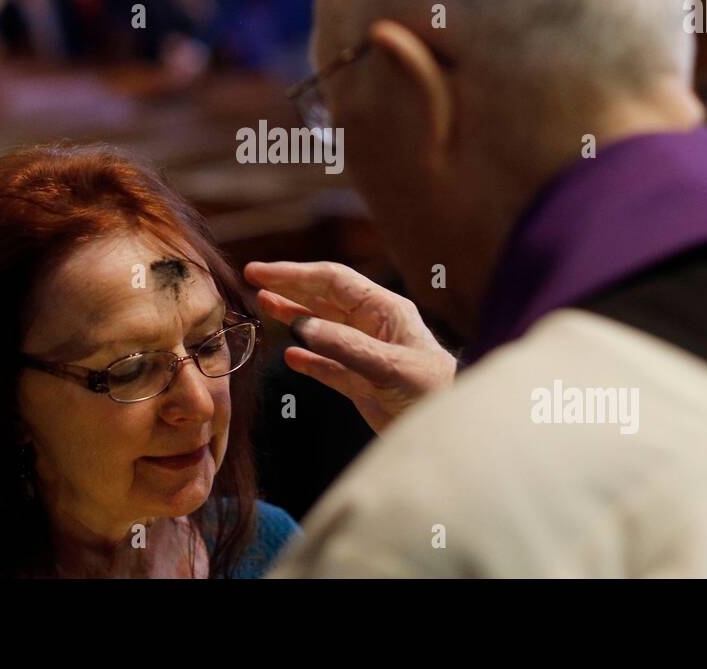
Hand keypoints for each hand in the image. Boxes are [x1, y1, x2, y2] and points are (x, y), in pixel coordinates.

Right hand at [243, 260, 457, 433]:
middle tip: (252, 280)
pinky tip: (289, 356)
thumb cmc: (434, 393)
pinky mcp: (362, 383)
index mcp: (384, 310)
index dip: (295, 274)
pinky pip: (328, 365)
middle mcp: (373, 327)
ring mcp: (366, 354)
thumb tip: (301, 328)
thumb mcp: (391, 367)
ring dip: (293, 317)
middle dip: (289, 288)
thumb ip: (346, 347)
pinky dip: (308, 359)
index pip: (332, 281)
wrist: (453, 432)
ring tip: (263, 307)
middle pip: (323, 298)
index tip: (261, 272)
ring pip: (322, 328)